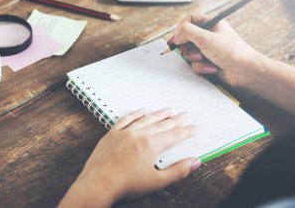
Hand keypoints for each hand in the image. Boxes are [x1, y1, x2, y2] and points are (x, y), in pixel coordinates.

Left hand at [58, 109, 200, 207]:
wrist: (98, 184)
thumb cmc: (126, 185)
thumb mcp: (157, 182)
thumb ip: (178, 171)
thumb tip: (195, 162)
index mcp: (151, 145)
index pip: (175, 135)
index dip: (187, 131)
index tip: (196, 128)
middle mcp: (139, 134)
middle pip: (162, 124)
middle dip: (176, 120)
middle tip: (185, 114)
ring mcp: (124, 133)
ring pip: (146, 119)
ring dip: (158, 114)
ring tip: (168, 109)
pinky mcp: (112, 134)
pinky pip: (126, 119)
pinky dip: (135, 114)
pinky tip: (141, 110)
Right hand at [171, 14, 262, 87]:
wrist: (246, 71)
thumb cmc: (232, 52)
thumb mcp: (206, 38)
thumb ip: (187, 32)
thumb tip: (176, 36)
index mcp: (212, 24)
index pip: (190, 19)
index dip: (181, 28)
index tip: (175, 38)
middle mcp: (210, 35)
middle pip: (187, 37)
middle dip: (186, 46)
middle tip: (185, 50)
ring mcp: (209, 49)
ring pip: (190, 52)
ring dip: (194, 57)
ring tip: (202, 58)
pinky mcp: (209, 61)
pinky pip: (196, 63)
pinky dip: (201, 66)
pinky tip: (211, 68)